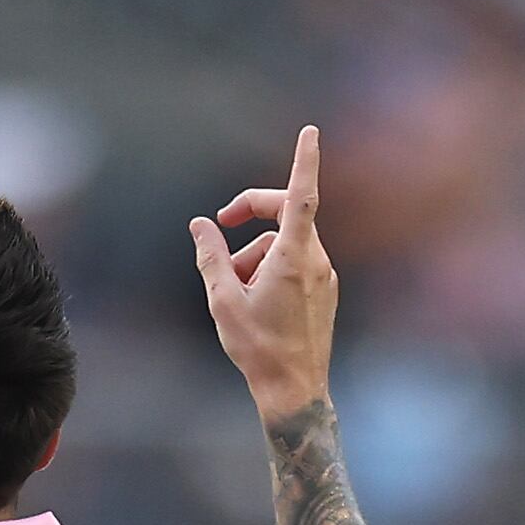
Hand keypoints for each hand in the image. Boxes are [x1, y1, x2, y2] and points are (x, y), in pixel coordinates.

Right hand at [190, 125, 339, 423]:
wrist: (294, 392)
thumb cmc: (259, 348)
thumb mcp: (223, 300)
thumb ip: (211, 256)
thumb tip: (200, 225)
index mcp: (294, 257)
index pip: (302, 195)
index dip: (305, 160)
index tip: (310, 132)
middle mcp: (316, 260)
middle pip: (286, 215)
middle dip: (251, 214)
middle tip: (220, 225)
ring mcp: (324, 276)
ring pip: (284, 245)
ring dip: (254, 255)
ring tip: (232, 291)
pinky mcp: (323, 292)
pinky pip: (294, 265)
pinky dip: (269, 270)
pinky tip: (252, 302)